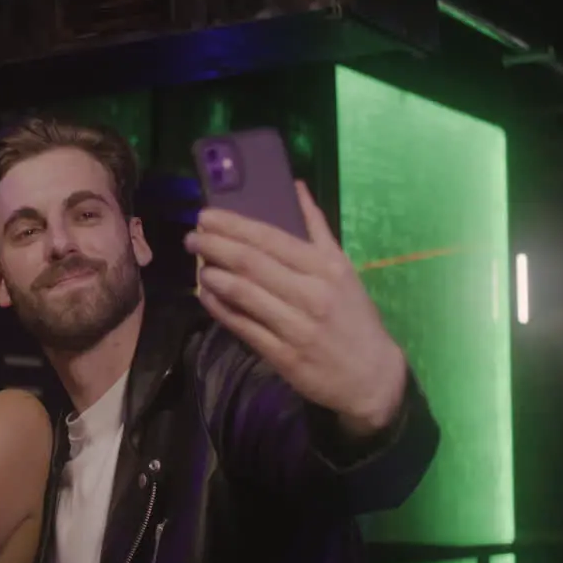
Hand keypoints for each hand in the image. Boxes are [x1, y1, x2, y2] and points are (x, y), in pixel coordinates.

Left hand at [184, 181, 406, 435]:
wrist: (371, 375)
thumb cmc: (354, 316)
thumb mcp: (343, 268)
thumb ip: (317, 228)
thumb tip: (296, 187)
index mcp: (325, 267)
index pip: (271, 239)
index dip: (234, 226)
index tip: (207, 216)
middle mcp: (311, 293)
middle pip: (251, 263)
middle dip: (215, 246)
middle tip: (192, 237)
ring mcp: (296, 326)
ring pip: (244, 294)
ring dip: (214, 276)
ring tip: (199, 264)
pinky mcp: (283, 356)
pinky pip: (243, 327)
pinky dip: (220, 309)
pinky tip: (206, 295)